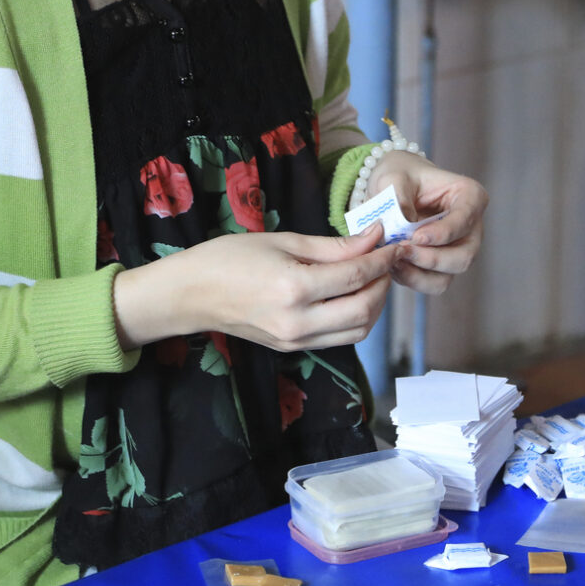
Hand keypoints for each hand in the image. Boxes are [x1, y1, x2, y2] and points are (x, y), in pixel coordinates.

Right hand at [112, 227, 400, 352]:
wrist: (190, 295)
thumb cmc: (229, 258)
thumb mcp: (283, 241)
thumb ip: (333, 245)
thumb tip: (374, 237)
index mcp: (294, 289)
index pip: (356, 277)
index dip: (382, 259)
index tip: (394, 242)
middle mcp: (298, 321)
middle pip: (365, 310)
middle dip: (384, 283)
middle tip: (387, 260)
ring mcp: (295, 340)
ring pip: (358, 332)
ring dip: (375, 305)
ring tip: (373, 278)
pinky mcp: (292, 348)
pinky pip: (339, 339)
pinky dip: (356, 319)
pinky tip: (353, 295)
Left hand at [365, 152, 487, 294]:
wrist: (392, 187)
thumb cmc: (400, 175)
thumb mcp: (394, 176)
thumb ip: (398, 197)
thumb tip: (403, 227)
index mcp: (469, 196)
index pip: (465, 219)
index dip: (442, 233)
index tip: (416, 237)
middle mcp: (471, 227)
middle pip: (463, 256)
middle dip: (430, 259)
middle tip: (400, 251)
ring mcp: (459, 249)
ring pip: (448, 276)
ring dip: (418, 273)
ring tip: (392, 259)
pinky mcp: (442, 266)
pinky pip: (432, 284)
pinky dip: (411, 279)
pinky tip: (393, 265)